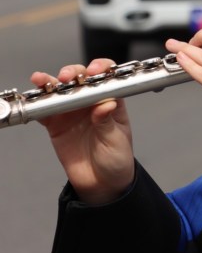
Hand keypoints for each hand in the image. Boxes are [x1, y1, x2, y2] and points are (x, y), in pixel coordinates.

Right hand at [29, 60, 134, 204]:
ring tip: (44, 81)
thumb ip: (108, 122)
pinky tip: (34, 97)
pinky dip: (39, 103)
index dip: (100, 69)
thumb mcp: (116, 139)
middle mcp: (91, 102)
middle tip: (67, 78)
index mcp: (111, 100)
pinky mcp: (57, 125)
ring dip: (51, 83)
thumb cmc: (116, 157)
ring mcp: (73, 112)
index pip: (107, 78)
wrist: (101, 183)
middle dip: (73, 73)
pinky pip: (46, 111)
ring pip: (61, 91)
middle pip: (81, 79)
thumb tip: (106, 104)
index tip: (94, 72)